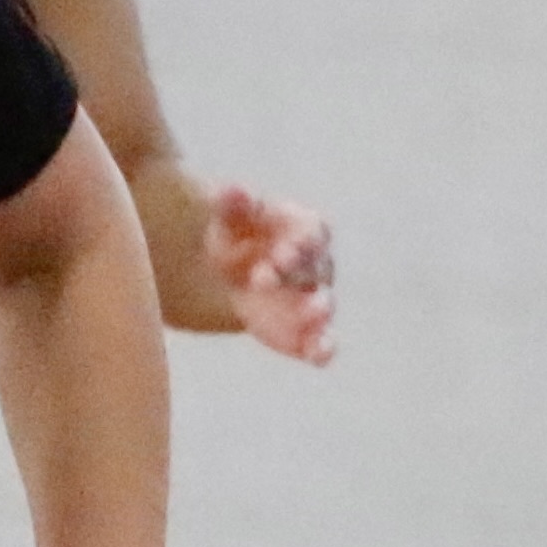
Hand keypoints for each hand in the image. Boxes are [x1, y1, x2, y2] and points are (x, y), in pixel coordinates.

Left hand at [202, 185, 336, 365]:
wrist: (223, 272)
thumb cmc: (234, 235)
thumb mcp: (228, 218)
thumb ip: (232, 205)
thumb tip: (232, 189)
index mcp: (302, 229)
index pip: (313, 233)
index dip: (302, 242)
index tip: (279, 253)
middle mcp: (313, 265)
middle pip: (314, 268)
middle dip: (292, 274)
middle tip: (261, 279)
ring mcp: (309, 299)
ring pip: (322, 304)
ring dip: (318, 310)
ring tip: (313, 315)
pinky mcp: (301, 331)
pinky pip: (318, 340)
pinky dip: (322, 348)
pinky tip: (321, 356)